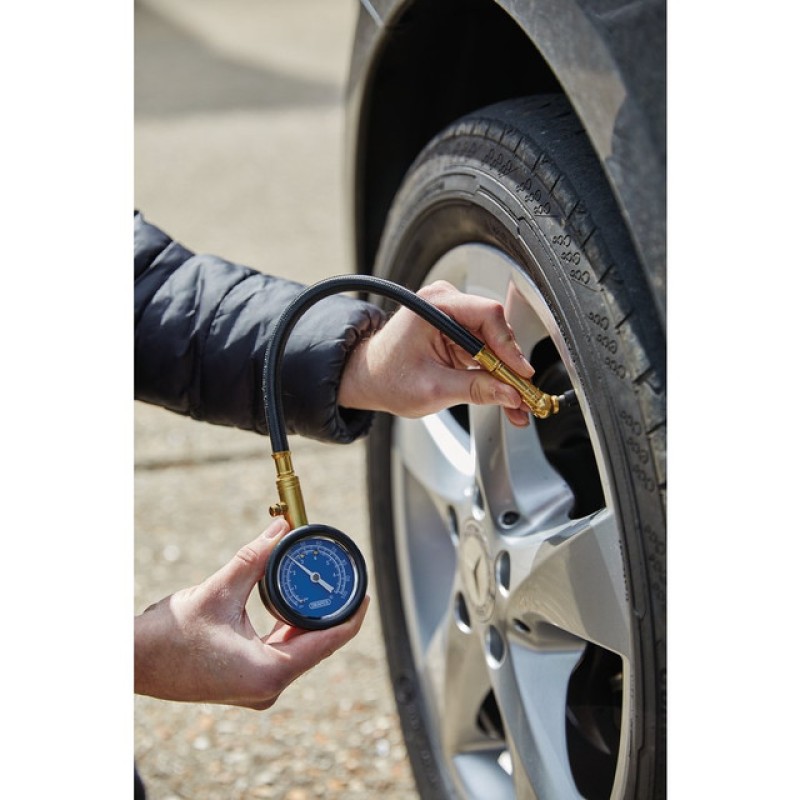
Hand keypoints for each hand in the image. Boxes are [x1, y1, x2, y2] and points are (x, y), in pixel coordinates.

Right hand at [134, 519, 368, 709]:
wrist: (133, 662)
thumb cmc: (169, 635)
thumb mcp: (218, 591)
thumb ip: (255, 558)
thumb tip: (282, 528)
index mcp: (269, 673)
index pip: (328, 642)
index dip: (352, 614)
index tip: (365, 590)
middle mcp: (268, 687)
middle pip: (317, 645)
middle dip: (330, 609)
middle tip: (339, 575)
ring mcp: (257, 687)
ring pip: (299, 649)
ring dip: (307, 617)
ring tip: (318, 582)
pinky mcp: (247, 680)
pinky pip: (281, 653)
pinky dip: (288, 629)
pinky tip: (291, 603)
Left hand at [339, 280, 534, 426]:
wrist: (369, 378)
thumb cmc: (388, 378)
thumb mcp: (433, 389)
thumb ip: (475, 390)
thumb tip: (510, 394)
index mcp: (433, 306)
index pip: (487, 315)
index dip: (508, 346)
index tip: (521, 374)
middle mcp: (445, 303)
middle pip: (495, 329)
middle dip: (510, 366)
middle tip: (524, 395)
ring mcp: (452, 315)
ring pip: (494, 342)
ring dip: (506, 374)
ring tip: (517, 404)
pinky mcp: (457, 331)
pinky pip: (485, 349)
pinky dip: (495, 373)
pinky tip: (505, 395)